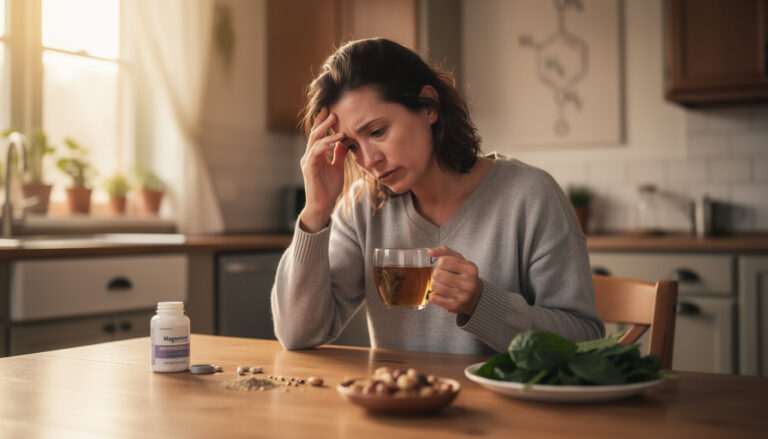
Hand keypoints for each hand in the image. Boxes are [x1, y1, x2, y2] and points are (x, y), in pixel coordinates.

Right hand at [299, 107, 348, 231]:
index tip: (331, 111)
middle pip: (315, 134)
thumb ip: (339, 155)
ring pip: (315, 141)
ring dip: (327, 132)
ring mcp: (308, 162)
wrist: (323, 205)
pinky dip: (325, 146)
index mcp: (316, 155)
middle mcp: (309, 156)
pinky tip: (335, 142)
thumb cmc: (328, 188)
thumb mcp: (338, 168)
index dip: (323, 123)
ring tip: (337, 124)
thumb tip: (344, 142)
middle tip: (333, 111)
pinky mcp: (309, 168)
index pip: (318, 135)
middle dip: (323, 122)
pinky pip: (316, 153)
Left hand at [427, 246, 482, 315]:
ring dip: (434, 284)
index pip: (444, 261)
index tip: (444, 266)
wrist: (475, 296)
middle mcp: (468, 283)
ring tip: (441, 284)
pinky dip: (434, 295)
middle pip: (438, 274)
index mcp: (470, 269)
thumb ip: (445, 252)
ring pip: (435, 286)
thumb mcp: (460, 261)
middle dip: (436, 274)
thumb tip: (430, 251)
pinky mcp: (454, 306)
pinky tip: (440, 294)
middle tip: (441, 276)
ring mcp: (462, 296)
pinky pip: (434, 298)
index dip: (440, 263)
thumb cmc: (465, 275)